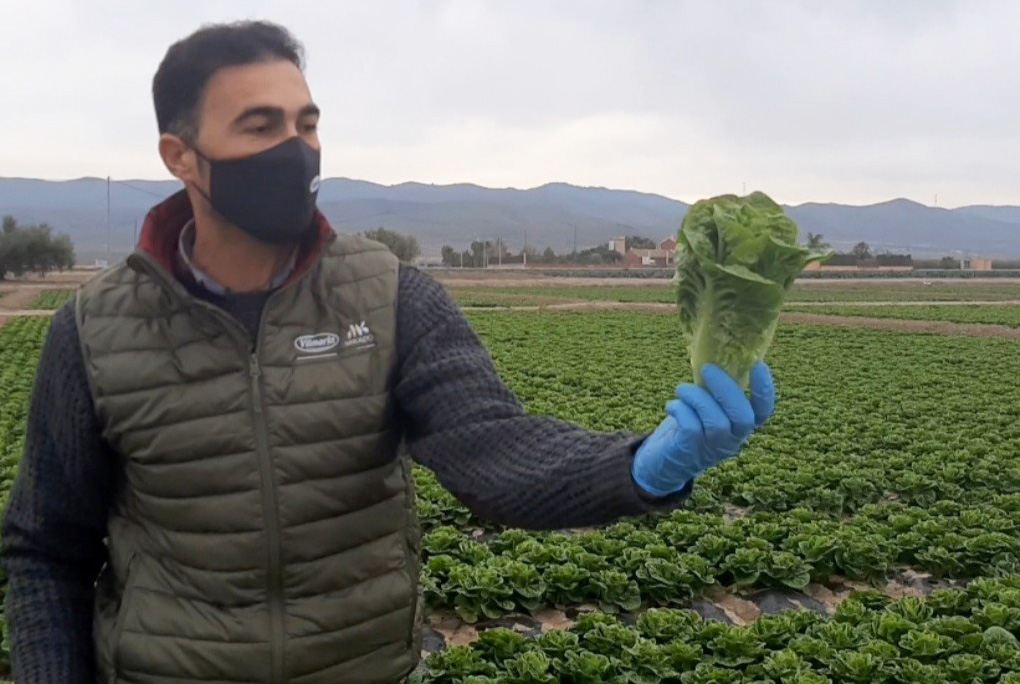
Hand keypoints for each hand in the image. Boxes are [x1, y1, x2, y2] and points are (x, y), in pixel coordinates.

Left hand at [632, 361, 774, 496]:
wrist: (666, 461)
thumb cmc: (691, 425)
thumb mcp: (709, 407)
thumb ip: (717, 389)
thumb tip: (718, 356)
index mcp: (741, 425)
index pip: (764, 411)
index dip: (765, 388)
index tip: (757, 363)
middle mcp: (733, 439)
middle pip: (743, 417)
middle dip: (725, 388)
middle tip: (707, 368)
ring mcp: (712, 447)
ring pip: (715, 421)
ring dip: (697, 397)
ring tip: (681, 389)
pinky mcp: (690, 450)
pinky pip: (691, 427)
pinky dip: (680, 409)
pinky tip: (671, 405)